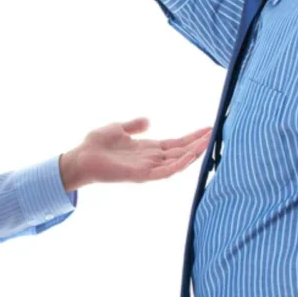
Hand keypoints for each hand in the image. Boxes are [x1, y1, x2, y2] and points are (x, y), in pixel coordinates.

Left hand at [59, 118, 210, 191]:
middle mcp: (151, 160)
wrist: (80, 158)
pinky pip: (164, 172)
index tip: (209, 128)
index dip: (192, 137)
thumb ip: (134, 126)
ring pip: (177, 162)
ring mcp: (148, 169)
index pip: (176, 143)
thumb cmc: (96, 145)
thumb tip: (149, 120)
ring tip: (209, 141)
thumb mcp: (118, 129)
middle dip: (199, 143)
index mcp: (148, 149)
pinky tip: (190, 156)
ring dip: (193, 153)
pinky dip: (179, 165)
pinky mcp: (141, 175)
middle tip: (217, 132)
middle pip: (181, 152)